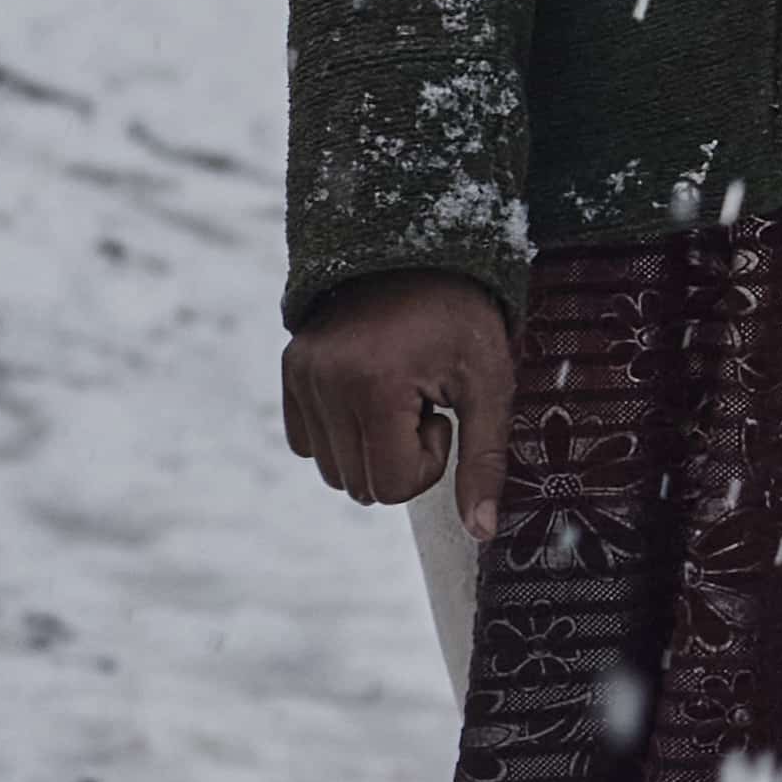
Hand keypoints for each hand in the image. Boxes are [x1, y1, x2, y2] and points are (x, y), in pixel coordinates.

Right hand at [283, 271, 515, 538]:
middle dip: (399, 458)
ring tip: (396, 395)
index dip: (428, 462)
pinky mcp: (291, 368)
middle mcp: (326, 380)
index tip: (440, 413)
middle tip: (420, 403)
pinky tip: (370, 392)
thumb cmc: (462, 318)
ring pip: (332, 470)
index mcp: (374, 385)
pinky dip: (339, 434)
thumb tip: (482, 532)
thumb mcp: (490, 385)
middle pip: (360, 485)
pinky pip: (306, 442)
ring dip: (370, 447)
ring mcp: (302, 373)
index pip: (392, 485)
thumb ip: (486, 461)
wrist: (416, 249)